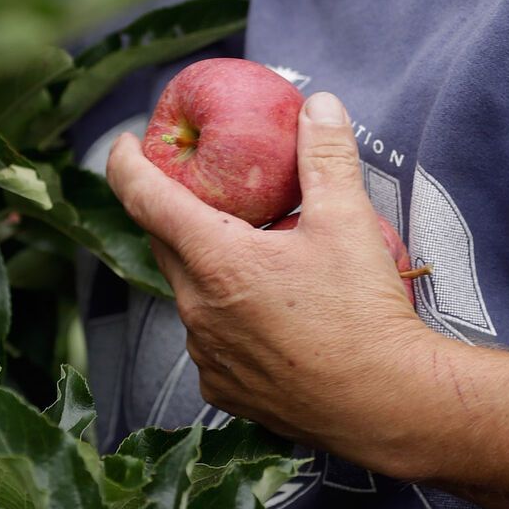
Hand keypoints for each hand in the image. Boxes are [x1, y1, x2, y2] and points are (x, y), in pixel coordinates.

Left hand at [106, 90, 428, 454]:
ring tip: (248, 258)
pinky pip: (211, 341)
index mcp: (217, 260)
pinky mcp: (225, 390)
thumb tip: (318, 105)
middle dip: (172, 213)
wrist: (385, 403)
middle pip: (165, 246)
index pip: (146, 199)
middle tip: (196, 190)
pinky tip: (265, 315)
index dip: (126, 164)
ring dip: (207, 270)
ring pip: (191, 296)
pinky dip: (227, 319)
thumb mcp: (349, 220)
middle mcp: (198, 309)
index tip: (124, 144)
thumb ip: (326, 156)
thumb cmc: (362, 311)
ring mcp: (208, 355)